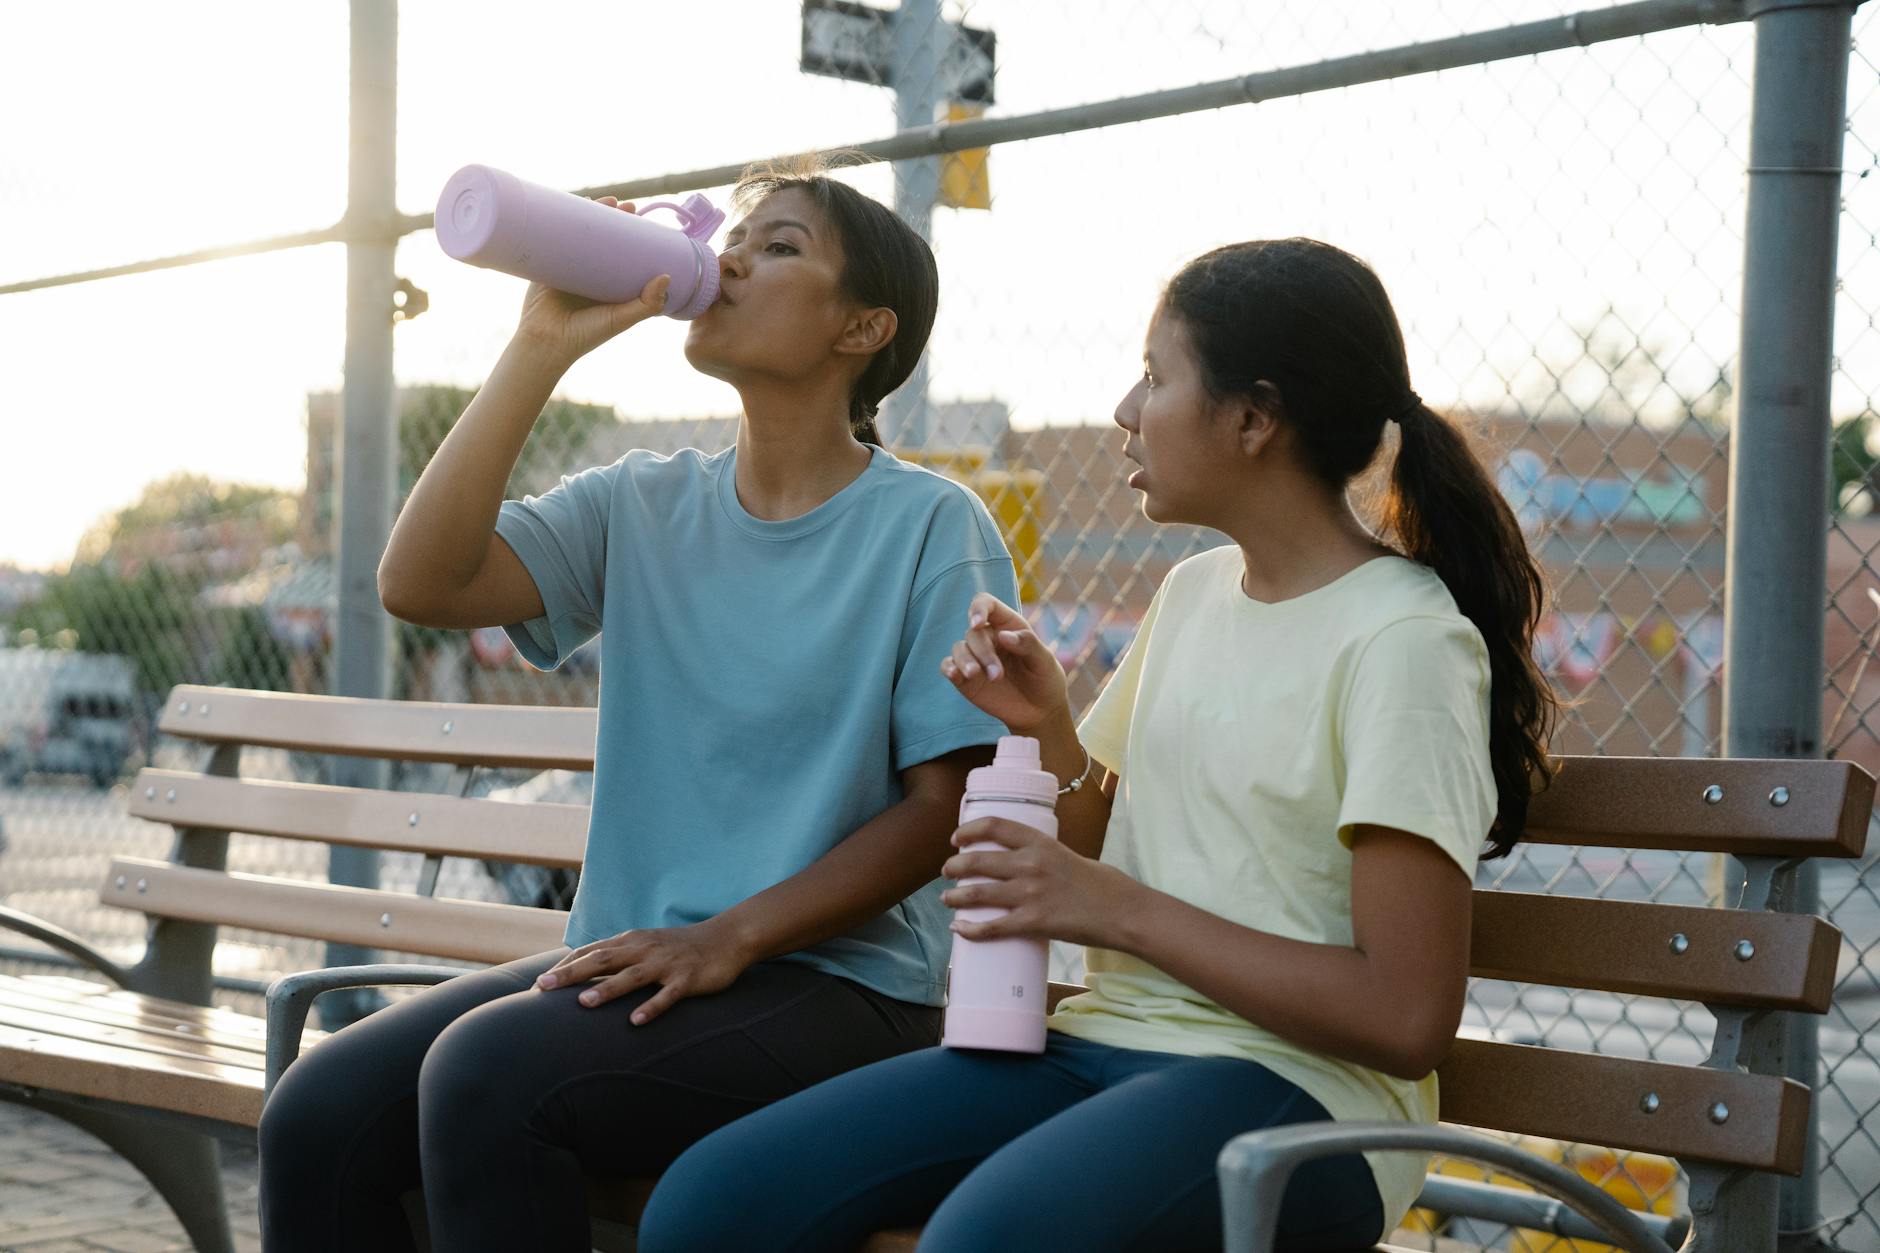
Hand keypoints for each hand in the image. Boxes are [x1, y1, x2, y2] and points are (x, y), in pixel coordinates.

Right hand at [514, 197, 671, 366]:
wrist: (545, 342)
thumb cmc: (586, 335)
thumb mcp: (621, 319)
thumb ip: (647, 303)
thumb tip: (667, 276)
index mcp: (609, 284)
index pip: (625, 253)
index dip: (634, 235)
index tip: (645, 220)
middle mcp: (591, 273)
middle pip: (604, 238)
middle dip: (615, 218)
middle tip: (627, 205)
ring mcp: (569, 266)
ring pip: (581, 234)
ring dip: (591, 213)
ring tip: (605, 199)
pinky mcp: (548, 263)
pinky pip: (555, 238)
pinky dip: (561, 220)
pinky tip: (569, 204)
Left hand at [533, 919, 753, 1024]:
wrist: (726, 938)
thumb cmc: (680, 947)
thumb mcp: (646, 945)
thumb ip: (619, 956)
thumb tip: (585, 973)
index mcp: (632, 941)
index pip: (592, 951)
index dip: (566, 966)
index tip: (540, 983)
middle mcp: (645, 949)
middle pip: (603, 960)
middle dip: (571, 974)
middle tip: (544, 988)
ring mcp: (666, 964)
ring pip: (632, 976)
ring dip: (607, 989)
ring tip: (583, 1003)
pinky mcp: (688, 978)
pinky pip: (668, 995)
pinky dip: (651, 1007)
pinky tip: (636, 1022)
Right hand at [941, 593, 1070, 734]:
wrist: (1040, 711)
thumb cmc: (1045, 679)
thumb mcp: (1045, 661)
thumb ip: (1027, 645)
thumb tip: (1003, 636)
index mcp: (1007, 625)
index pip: (986, 604)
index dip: (978, 608)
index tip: (977, 623)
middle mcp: (988, 638)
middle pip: (973, 633)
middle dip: (983, 653)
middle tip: (998, 676)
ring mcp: (975, 658)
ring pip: (958, 649)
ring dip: (965, 661)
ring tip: (976, 676)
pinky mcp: (965, 677)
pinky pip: (948, 666)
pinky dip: (948, 668)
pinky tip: (954, 674)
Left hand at [941, 817, 1140, 948]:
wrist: (1123, 912)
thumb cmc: (1103, 885)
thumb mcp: (1070, 856)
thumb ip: (1044, 857)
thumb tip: (1024, 863)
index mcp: (1041, 842)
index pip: (994, 825)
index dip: (968, 830)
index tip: (956, 839)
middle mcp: (1030, 864)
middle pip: (976, 860)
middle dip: (954, 866)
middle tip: (947, 872)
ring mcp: (1030, 894)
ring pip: (977, 893)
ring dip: (955, 897)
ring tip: (947, 900)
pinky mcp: (1033, 922)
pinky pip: (992, 927)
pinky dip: (970, 930)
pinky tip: (959, 929)